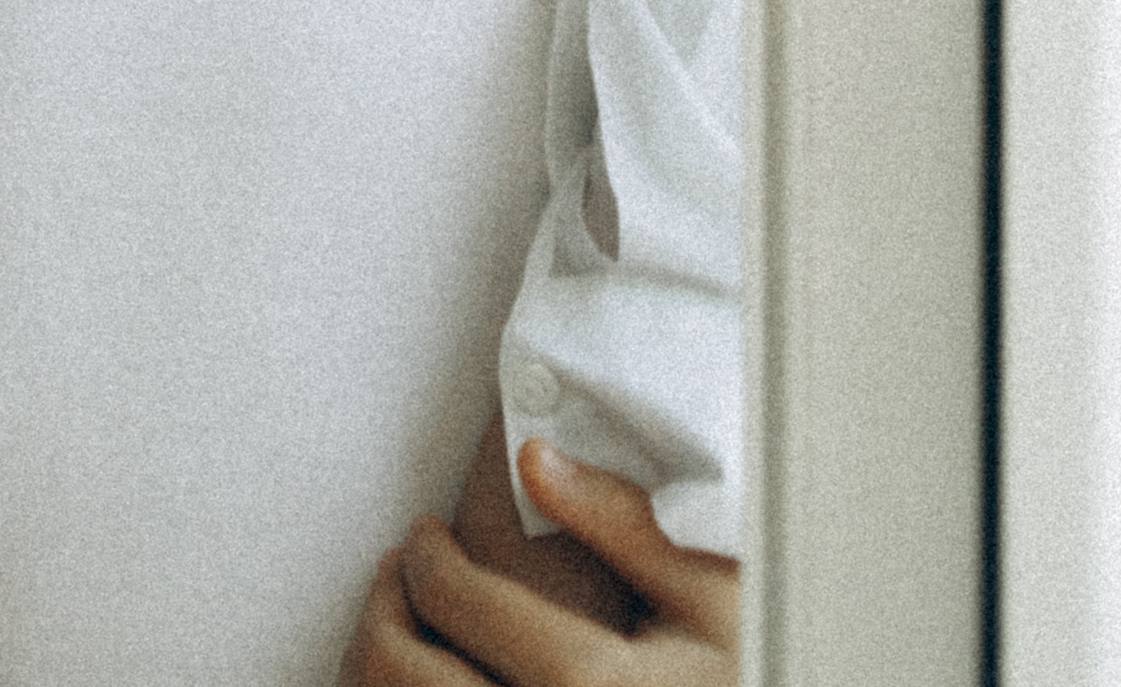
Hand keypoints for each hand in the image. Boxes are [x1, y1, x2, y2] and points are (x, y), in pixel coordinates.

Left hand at [338, 439, 739, 683]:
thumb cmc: (748, 672)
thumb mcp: (710, 597)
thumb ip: (621, 524)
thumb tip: (533, 456)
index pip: (459, 605)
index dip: (424, 558)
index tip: (422, 536)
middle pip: (405, 679)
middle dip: (379, 613)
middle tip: (396, 574)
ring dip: (372, 671)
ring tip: (397, 632)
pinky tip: (426, 684)